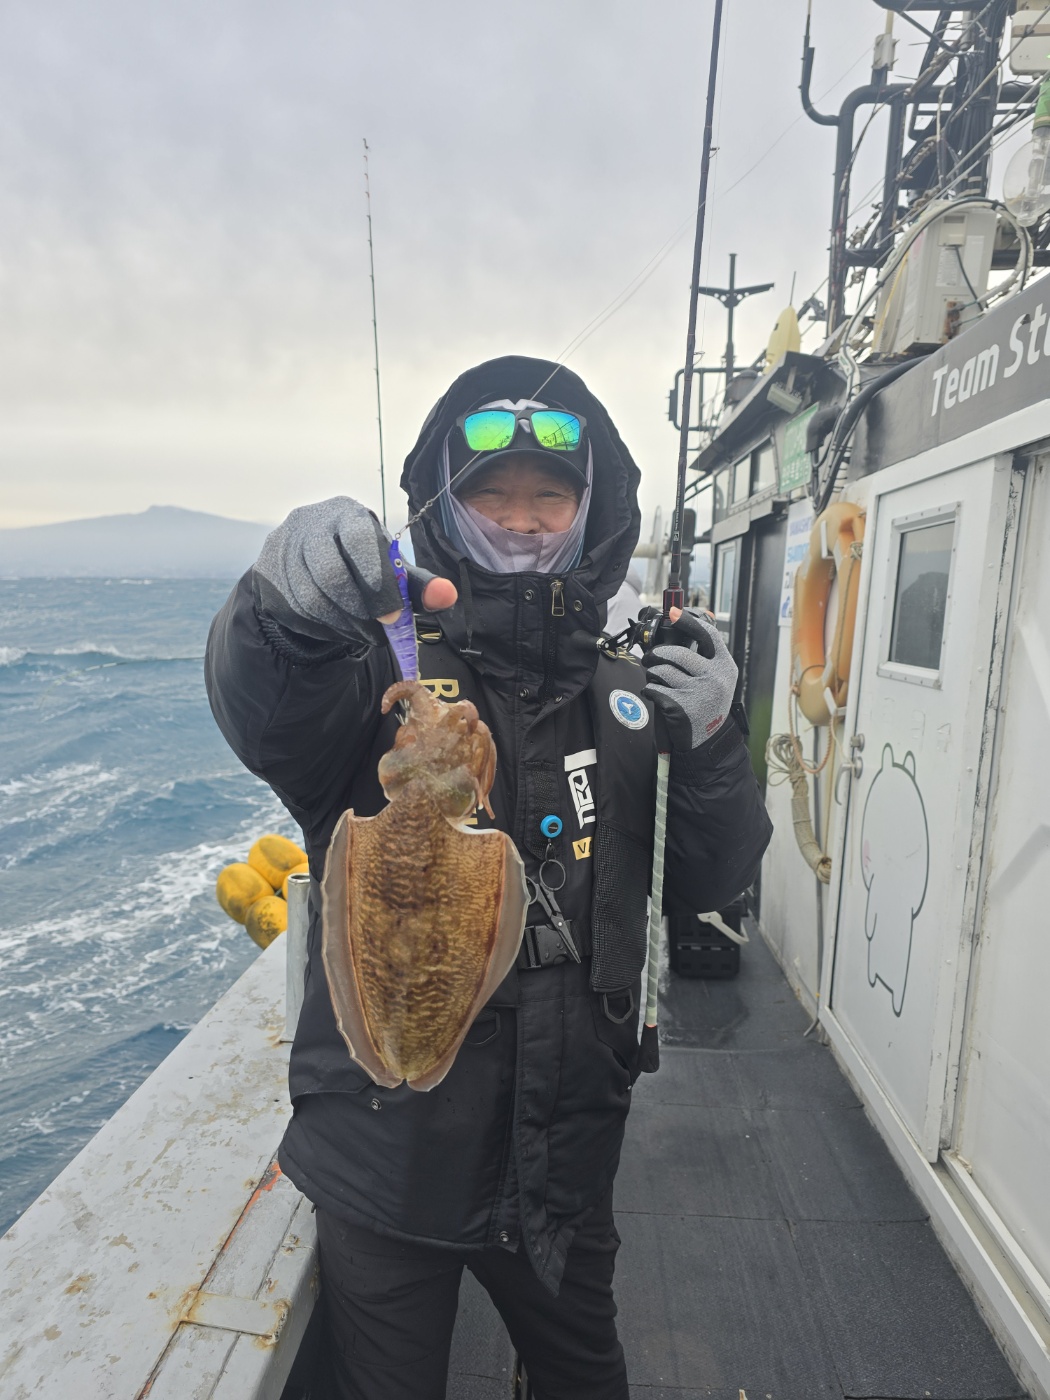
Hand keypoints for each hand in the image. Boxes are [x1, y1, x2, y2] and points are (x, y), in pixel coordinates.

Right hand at [253, 497, 456, 640]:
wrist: (310, 563)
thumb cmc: (360, 563)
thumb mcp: (390, 568)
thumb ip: (418, 584)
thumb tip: (446, 595)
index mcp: (346, 513)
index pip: (358, 540)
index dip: (377, 581)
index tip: (393, 616)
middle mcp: (309, 524)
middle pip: (330, 572)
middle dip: (360, 610)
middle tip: (380, 632)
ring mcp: (282, 549)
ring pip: (311, 599)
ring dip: (343, 625)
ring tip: (364, 635)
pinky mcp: (267, 576)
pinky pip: (295, 612)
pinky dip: (322, 629)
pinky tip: (340, 629)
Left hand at [641, 608, 737, 750]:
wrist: (707, 741)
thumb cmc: (707, 705)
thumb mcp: (717, 679)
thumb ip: (705, 658)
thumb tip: (682, 629)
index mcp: (725, 667)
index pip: (708, 635)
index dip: (689, 621)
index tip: (674, 612)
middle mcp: (714, 678)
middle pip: (677, 653)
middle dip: (657, 654)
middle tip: (650, 658)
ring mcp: (697, 693)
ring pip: (661, 671)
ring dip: (652, 674)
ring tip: (656, 680)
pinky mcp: (680, 707)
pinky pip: (654, 688)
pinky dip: (650, 690)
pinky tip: (656, 696)